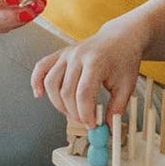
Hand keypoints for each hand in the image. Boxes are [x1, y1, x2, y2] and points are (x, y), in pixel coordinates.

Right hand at [32, 18, 146, 127]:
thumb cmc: (124, 59)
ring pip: (51, 82)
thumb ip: (117, 107)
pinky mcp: (60, 54)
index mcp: (96, 62)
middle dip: (74, 112)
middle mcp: (78, 56)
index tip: (92, 124)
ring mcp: (67, 54)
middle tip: (84, 121)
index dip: (85, 113)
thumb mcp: (127, 85)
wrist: (121, 37)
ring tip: (71, 112)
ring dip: (58, 103)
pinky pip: (42, 67)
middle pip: (66, 91)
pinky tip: (39, 94)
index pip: (83, 94)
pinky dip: (37, 81)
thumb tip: (108, 128)